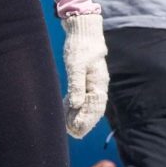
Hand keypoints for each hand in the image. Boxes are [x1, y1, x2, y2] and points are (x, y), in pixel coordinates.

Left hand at [59, 11, 106, 138]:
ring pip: (87, 105)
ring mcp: (92, 83)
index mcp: (98, 84)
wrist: (83, 31)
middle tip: (73, 135)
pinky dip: (75, 106)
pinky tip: (67, 113)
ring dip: (79, 116)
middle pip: (93, 110)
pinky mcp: (85, 79)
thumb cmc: (80, 47)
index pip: (95, 108)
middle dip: (84, 123)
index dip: (86, 121)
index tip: (77, 131)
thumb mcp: (76, 65)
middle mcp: (97, 86)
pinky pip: (82, 97)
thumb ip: (77, 85)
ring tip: (69, 128)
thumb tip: (77, 105)